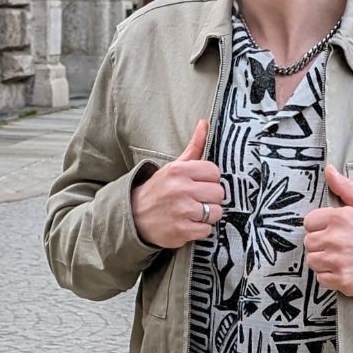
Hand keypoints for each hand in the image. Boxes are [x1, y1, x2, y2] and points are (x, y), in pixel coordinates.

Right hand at [132, 119, 225, 249]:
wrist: (134, 216)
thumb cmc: (159, 189)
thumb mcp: (174, 166)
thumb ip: (193, 146)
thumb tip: (205, 122)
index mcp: (179, 171)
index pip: (214, 172)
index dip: (210, 181)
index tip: (200, 185)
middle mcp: (180, 189)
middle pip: (218, 193)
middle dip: (211, 198)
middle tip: (197, 200)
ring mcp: (181, 211)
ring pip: (216, 212)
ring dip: (208, 215)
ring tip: (193, 213)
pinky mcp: (182, 230)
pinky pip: (207, 230)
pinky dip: (200, 229)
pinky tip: (188, 224)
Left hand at [304, 165, 352, 297]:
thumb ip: (345, 187)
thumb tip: (328, 169)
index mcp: (338, 218)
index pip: (309, 222)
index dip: (320, 227)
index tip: (333, 231)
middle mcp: (334, 239)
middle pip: (309, 242)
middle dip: (321, 244)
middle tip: (339, 246)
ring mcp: (336, 261)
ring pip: (312, 261)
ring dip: (323, 261)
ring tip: (341, 258)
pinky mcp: (340, 280)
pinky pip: (321, 279)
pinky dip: (330, 277)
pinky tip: (345, 270)